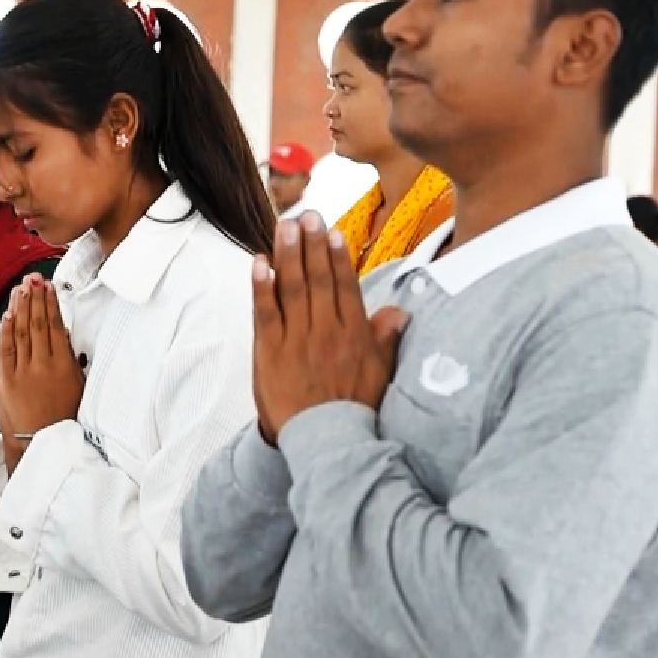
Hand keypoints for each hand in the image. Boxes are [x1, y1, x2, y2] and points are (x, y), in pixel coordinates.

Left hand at [0, 274, 82, 468]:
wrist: (39, 443)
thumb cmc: (62, 416)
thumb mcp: (76, 385)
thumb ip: (70, 358)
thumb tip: (63, 332)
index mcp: (63, 365)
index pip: (55, 325)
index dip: (50, 303)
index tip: (48, 287)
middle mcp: (42, 364)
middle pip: (37, 323)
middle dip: (35, 298)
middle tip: (33, 279)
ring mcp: (21, 372)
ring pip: (21, 332)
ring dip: (21, 308)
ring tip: (21, 289)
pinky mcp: (4, 380)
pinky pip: (5, 349)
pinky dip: (6, 331)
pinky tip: (8, 315)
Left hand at [252, 213, 408, 445]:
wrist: (326, 443)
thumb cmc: (354, 409)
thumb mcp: (380, 374)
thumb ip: (385, 338)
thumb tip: (398, 310)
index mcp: (353, 334)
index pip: (344, 286)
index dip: (337, 256)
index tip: (332, 231)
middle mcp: (326, 331)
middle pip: (318, 279)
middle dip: (311, 243)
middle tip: (306, 214)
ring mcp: (297, 339)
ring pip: (293, 288)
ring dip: (288, 254)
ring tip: (285, 226)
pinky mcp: (271, 351)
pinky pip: (266, 312)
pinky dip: (262, 286)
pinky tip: (259, 262)